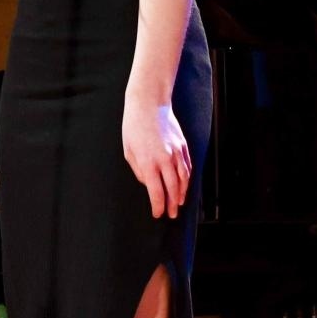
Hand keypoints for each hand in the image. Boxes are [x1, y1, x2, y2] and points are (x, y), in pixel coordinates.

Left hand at [122, 95, 191, 219]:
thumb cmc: (134, 126)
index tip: (158, 213)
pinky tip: (184, 185)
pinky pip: (187, 167)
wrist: (149, 104)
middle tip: (172, 214)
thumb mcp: (129, 151)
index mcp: (148, 162)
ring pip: (184, 179)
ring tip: (180, 203)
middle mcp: (164, 159)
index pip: (156, 191)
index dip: (158, 206)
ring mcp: (176, 152)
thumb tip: (149, 184)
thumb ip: (139, 171)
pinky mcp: (183, 145)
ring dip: (182, 193)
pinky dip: (187, 179)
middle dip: (172, 204)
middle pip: (173, 189)